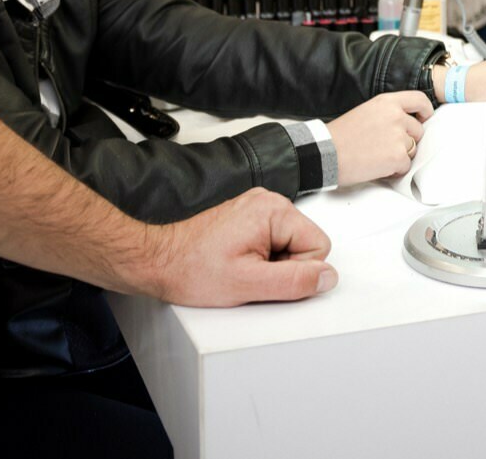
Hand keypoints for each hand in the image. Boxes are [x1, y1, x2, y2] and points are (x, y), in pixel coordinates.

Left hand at [139, 188, 336, 305]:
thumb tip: (327, 277)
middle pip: (304, 244)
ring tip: (240, 269)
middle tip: (250, 275)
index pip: (318, 246)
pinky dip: (260, 259)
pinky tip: (237, 264)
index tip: (266, 276)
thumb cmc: (192, 269)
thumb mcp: (249, 284)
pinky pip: (272, 243)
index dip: (297, 272)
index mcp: (273, 210)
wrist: (158, 262)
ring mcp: (256, 209)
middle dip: (283, 267)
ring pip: (288, 246)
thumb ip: (295, 281)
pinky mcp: (247, 219)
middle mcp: (267, 202)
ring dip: (271, 265)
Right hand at [328, 91, 430, 184]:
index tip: (424, 119)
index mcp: (387, 102)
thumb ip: (389, 113)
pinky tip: (376, 165)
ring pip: (412, 149)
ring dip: (399, 155)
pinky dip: (394, 170)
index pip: (419, 100)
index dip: (425, 111)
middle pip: (418, 130)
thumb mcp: (367, 111)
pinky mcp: (397, 157)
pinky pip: (405, 166)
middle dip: (407, 140)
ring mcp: (398, 136)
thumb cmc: (342, 135)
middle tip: (385, 146)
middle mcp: (396, 116)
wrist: (326, 153)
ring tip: (377, 155)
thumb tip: (407, 123)